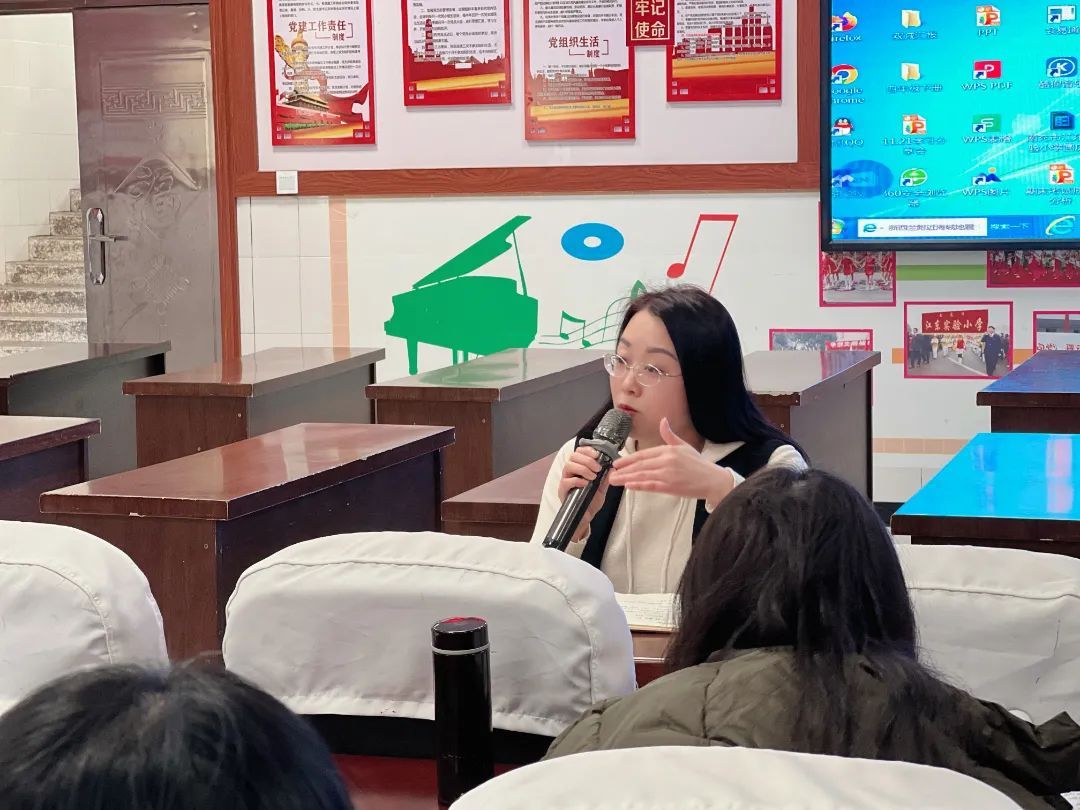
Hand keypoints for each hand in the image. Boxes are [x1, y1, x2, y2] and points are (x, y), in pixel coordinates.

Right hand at [558, 446, 611, 541]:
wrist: (585, 518)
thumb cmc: (591, 502)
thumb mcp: (602, 489)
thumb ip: (606, 479)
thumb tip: (613, 468)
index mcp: (579, 469)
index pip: (579, 452)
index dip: (587, 450)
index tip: (597, 454)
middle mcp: (570, 473)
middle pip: (573, 456)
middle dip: (587, 460)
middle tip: (597, 468)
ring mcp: (565, 481)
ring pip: (568, 466)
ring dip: (582, 468)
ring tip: (593, 477)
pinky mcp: (562, 491)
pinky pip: (566, 481)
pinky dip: (577, 480)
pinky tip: (586, 484)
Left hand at [608, 418, 733, 504]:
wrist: (712, 480)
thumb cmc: (698, 464)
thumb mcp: (684, 445)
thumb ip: (670, 435)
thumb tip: (663, 421)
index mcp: (668, 450)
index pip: (643, 454)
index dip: (628, 459)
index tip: (617, 463)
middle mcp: (666, 461)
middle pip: (639, 465)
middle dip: (623, 469)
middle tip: (610, 473)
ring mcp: (667, 474)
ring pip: (642, 475)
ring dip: (626, 478)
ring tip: (614, 481)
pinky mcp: (670, 487)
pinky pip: (650, 486)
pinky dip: (638, 485)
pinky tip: (629, 486)